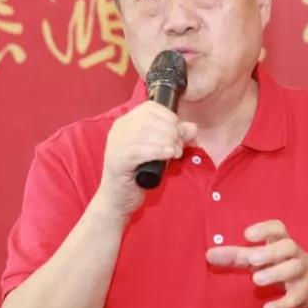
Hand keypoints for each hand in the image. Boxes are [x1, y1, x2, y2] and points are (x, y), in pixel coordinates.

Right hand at [95, 101, 197, 217]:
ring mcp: (115, 145)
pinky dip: (157, 151)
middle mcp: (118, 130)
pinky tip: (168, 155)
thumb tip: (192, 128)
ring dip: (167, 142)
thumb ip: (175, 137)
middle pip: (150, 120)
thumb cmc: (139, 174)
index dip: (169, 118)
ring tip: (174, 153)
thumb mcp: (160, 151)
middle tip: (178, 147)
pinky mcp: (117, 161)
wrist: (118, 200)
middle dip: (171, 132)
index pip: (150, 108)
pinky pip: (138, 151)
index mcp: (126, 122)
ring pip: (145, 133)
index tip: (178, 133)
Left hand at [205, 219, 307, 307]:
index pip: (278, 229)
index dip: (265, 229)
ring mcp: (301, 273)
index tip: (247, 235)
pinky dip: (282, 303)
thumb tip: (209, 254)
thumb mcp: (261, 258)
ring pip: (295, 268)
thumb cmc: (281, 265)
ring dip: (276, 273)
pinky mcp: (304, 293)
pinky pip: (296, 297)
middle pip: (289, 246)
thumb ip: (236, 256)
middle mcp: (294, 255)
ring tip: (256, 280)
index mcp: (281, 242)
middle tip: (252, 259)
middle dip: (271, 252)